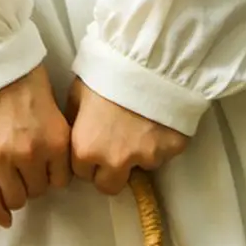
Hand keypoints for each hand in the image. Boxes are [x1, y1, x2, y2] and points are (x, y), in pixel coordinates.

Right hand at [0, 66, 71, 227]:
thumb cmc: (17, 76)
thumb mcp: (50, 103)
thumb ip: (54, 134)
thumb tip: (55, 160)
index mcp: (55, 140)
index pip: (61, 180)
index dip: (52, 176)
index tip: (45, 172)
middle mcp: (32, 154)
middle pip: (39, 191)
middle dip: (33, 184)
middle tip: (25, 174)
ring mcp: (2, 160)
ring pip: (16, 198)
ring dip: (15, 195)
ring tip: (10, 184)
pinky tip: (4, 219)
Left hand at [66, 78, 188, 194]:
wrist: (151, 59)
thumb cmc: (108, 72)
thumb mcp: (78, 92)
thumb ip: (74, 121)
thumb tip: (73, 132)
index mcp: (86, 150)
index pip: (81, 173)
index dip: (87, 160)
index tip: (95, 145)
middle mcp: (115, 162)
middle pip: (109, 186)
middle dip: (110, 172)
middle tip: (116, 148)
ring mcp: (146, 158)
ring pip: (139, 169)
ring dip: (138, 155)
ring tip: (141, 125)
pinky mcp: (171, 150)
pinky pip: (164, 154)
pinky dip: (161, 142)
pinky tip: (159, 120)